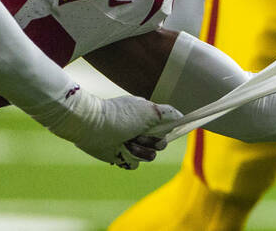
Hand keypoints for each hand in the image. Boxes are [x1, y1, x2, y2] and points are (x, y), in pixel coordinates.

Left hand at [39, 87, 183, 167]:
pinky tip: (119, 151)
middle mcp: (141, 131)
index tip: (165, 134)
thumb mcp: (150, 110)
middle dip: (152, 143)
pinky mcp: (121, 157)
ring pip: (148, 157)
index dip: (167, 132)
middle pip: (161, 144)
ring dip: (139, 151)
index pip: (167, 128)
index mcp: (148, 118)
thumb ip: (168, 113)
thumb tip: (182, 118)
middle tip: (139, 136)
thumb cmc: (121, 115)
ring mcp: (131, 144)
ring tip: (126, 143)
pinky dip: (128, 159)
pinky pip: (134, 165)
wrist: (93, 127)